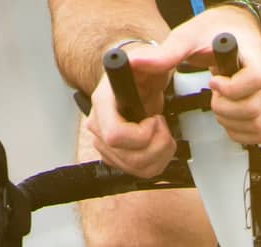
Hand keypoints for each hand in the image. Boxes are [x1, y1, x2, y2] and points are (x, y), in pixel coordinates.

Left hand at [85, 12, 260, 177]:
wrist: (234, 29)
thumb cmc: (215, 32)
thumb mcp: (187, 37)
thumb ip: (164, 54)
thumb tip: (137, 62)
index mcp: (254, 54)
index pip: (255, 80)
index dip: (232, 89)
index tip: (214, 83)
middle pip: (254, 109)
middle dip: (226, 111)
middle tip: (214, 100)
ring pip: (259, 125)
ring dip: (234, 125)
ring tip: (221, 109)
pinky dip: (244, 134)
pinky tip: (231, 120)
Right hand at [85, 41, 176, 178]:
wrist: (137, 81)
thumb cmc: (141, 71)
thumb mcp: (148, 59)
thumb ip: (146, 59)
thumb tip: (137, 61)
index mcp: (101, 102)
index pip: (115, 136)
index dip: (141, 135)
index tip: (153, 119)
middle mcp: (97, 125)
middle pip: (131, 159)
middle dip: (158, 146)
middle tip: (163, 124)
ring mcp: (104, 144)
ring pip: (137, 169)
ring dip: (161, 154)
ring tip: (163, 133)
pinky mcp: (115, 157)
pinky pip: (139, 173)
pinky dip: (158, 162)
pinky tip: (159, 144)